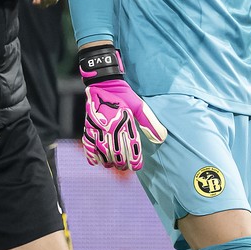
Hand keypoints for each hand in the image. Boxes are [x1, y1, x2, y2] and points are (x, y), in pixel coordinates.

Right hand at [79, 45, 165, 170]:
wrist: (103, 83)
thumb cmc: (124, 95)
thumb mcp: (139, 106)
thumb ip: (150, 123)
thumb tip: (162, 138)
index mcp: (126, 123)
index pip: (131, 149)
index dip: (134, 161)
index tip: (136, 167)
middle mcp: (112, 127)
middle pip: (117, 154)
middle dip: (121, 164)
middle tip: (124, 167)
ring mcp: (98, 128)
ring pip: (103, 152)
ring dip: (108, 162)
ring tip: (112, 165)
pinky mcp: (88, 126)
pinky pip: (88, 145)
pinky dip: (91, 155)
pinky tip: (96, 161)